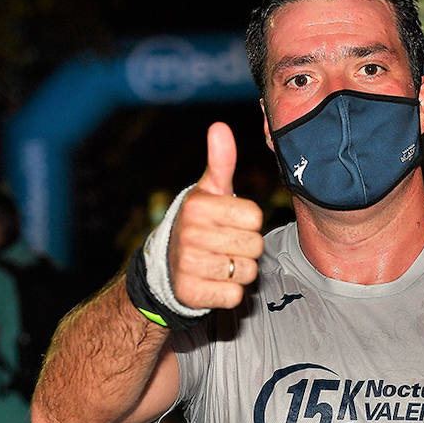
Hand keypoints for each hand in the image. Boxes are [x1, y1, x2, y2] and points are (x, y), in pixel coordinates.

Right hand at [167, 122, 265, 310]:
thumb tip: (219, 127)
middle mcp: (190, 234)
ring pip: (248, 272)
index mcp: (199, 206)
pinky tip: (213, 282)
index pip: (255, 217)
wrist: (168, 266)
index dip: (248, 222)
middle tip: (225, 245)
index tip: (230, 222)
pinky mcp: (191, 294)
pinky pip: (235, 295)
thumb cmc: (200, 224)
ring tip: (219, 263)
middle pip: (255, 246)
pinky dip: (229, 292)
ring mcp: (189, 266)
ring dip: (239, 271)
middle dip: (246, 248)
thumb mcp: (210, 192)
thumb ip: (220, 162)